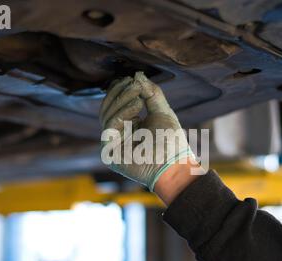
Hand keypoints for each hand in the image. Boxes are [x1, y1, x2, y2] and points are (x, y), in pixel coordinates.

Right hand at [99, 72, 195, 192]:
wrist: (175, 165)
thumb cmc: (171, 142)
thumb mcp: (162, 111)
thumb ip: (150, 93)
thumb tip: (138, 74)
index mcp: (129, 126)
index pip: (115, 103)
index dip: (119, 89)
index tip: (131, 78)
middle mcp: (118, 135)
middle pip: (107, 108)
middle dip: (119, 93)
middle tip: (133, 83)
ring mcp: (112, 145)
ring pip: (106, 115)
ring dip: (122, 100)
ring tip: (139, 94)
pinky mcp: (109, 153)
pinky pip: (109, 127)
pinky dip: (123, 114)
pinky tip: (137, 106)